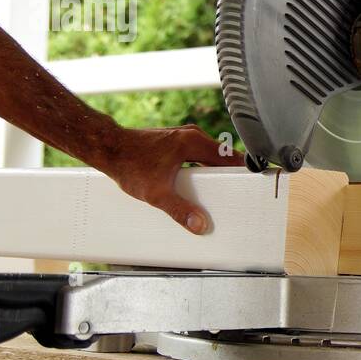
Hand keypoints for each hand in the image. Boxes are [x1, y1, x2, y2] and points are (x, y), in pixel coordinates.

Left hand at [100, 125, 246, 233]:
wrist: (108, 148)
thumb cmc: (129, 163)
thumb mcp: (156, 193)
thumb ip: (180, 210)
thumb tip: (200, 225)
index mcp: (194, 142)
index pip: (230, 156)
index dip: (243, 170)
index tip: (252, 182)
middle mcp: (192, 135)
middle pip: (223, 155)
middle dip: (230, 173)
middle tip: (237, 191)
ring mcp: (184, 136)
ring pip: (210, 154)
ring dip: (216, 170)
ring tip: (220, 189)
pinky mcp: (175, 141)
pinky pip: (199, 154)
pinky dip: (204, 166)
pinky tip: (199, 181)